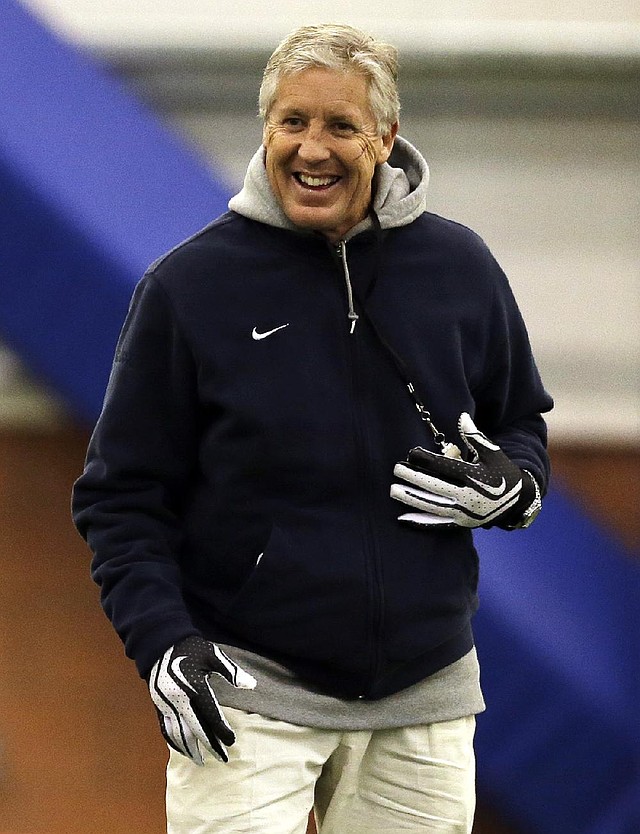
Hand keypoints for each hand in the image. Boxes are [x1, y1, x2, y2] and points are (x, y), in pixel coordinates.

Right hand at [149, 636, 255, 764]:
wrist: (161, 645)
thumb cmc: (191, 649)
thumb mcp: (213, 654)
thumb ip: (231, 671)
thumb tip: (252, 685)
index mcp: (195, 686)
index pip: (211, 715)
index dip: (222, 731)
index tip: (232, 741)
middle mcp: (179, 699)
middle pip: (195, 729)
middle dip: (210, 746)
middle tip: (223, 759)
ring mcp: (166, 704)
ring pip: (178, 734)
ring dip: (190, 750)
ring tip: (201, 761)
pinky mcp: (158, 706)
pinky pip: (165, 729)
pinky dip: (174, 743)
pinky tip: (183, 749)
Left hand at [391, 412, 538, 528]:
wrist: (519, 501)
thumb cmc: (502, 472)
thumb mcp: (492, 452)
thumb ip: (475, 436)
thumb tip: (461, 416)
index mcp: (474, 476)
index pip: (444, 467)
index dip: (426, 460)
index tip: (412, 453)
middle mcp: (468, 496)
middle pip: (434, 485)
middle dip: (414, 477)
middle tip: (396, 469)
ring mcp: (464, 513)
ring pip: (432, 505)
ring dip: (412, 498)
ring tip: (393, 491)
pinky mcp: (461, 524)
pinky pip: (437, 524)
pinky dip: (420, 522)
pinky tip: (402, 519)